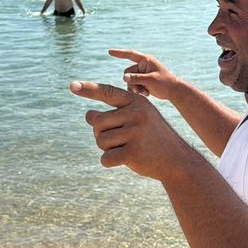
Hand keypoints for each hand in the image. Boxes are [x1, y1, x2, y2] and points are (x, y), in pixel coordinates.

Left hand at [70, 80, 188, 181]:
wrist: (175, 158)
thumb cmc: (151, 137)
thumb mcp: (138, 119)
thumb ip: (114, 115)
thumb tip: (88, 115)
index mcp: (136, 102)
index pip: (108, 93)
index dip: (88, 89)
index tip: (72, 85)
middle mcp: (136, 113)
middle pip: (97, 122)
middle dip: (101, 133)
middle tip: (119, 140)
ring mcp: (135, 132)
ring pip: (100, 141)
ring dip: (108, 148)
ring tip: (127, 148)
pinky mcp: (133, 151)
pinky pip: (106, 158)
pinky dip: (110, 162)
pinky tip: (126, 160)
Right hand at [108, 49, 179, 99]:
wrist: (173, 91)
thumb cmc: (165, 83)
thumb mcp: (150, 80)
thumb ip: (136, 78)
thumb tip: (123, 77)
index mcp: (146, 60)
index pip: (130, 54)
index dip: (119, 53)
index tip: (109, 52)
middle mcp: (143, 65)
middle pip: (128, 72)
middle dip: (132, 82)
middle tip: (139, 90)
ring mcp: (142, 73)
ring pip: (129, 80)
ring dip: (135, 88)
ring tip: (144, 92)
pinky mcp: (142, 80)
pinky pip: (133, 85)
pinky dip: (137, 90)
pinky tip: (146, 94)